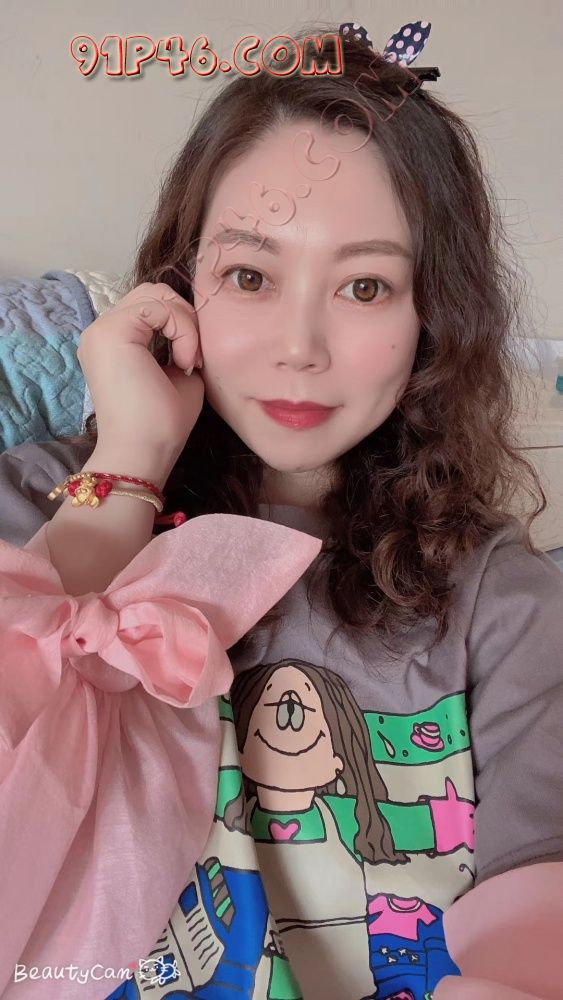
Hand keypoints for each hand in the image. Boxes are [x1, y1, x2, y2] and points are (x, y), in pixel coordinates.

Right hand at [76, 282, 204, 454]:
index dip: (182, 324)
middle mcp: (100, 331)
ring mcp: (101, 329)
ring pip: (156, 294)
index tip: (194, 362)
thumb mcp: (179, 376)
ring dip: (184, 322)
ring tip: (189, 359)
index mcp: (113, 343)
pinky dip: (182, 329)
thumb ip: (181, 347)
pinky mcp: (111, 331)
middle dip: (183, 316)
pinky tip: (185, 361)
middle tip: (195, 354)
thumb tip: (195, 330)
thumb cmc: (161, 424)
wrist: (144, 452)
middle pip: (152, 291)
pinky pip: (158, 306)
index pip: (152, 306)